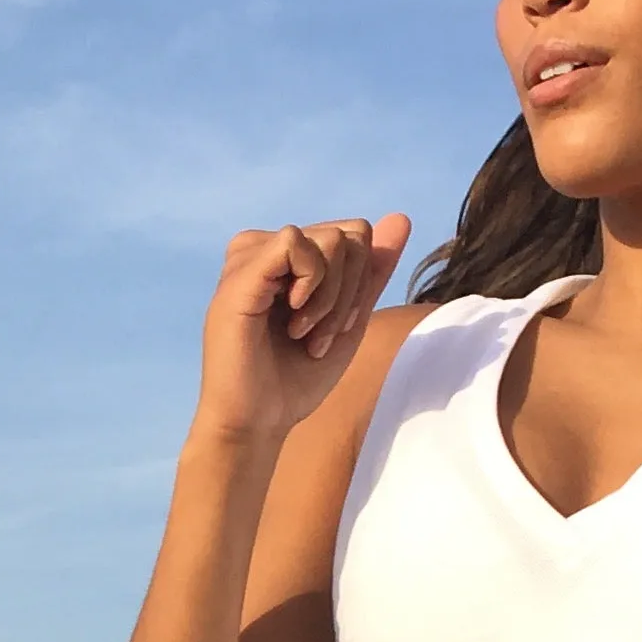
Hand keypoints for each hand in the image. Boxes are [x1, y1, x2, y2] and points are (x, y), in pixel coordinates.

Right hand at [194, 214, 410, 444]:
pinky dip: (312, 287)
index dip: (360, 284)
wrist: (256, 423)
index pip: (353, 235)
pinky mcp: (241, 274)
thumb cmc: (294, 379)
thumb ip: (371, 270)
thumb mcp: (348, 319)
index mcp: (284, 257)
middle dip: (349, 293)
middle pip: (348, 234)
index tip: (336, 329)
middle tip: (318, 336)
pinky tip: (292, 320)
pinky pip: (296, 243)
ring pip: (330, 240)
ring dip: (331, 299)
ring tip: (302, 333)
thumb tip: (401, 218)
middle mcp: (263, 249)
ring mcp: (249, 259)